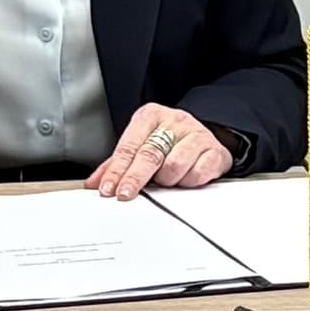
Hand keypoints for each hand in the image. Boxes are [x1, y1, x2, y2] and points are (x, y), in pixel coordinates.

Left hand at [89, 104, 230, 197]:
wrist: (205, 137)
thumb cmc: (169, 142)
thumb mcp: (140, 146)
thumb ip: (116, 164)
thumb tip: (94, 182)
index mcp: (150, 116)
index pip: (129, 146)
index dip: (117, 170)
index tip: (108, 188)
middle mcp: (174, 121)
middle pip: (149, 154)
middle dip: (135, 178)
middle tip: (125, 194)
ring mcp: (196, 134)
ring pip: (175, 165)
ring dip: (167, 179)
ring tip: (165, 179)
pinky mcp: (215, 150)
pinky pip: (197, 173)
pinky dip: (188, 181)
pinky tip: (185, 178)